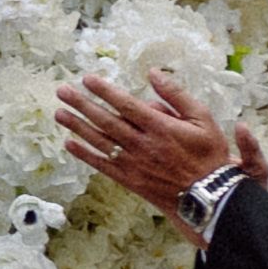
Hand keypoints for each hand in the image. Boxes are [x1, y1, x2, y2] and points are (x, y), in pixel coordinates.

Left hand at [57, 72, 248, 207]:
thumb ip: (176, 95)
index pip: (125, 104)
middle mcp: (142, 145)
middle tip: (62, 91)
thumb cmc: (208, 154)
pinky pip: (102, 165)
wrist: (208, 195)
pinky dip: (84, 155)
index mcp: (160, 127)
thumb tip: (153, 73)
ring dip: (77, 126)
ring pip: (100, 141)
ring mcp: (134, 164)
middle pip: (106, 121)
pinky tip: (69, 143)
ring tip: (59, 113)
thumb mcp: (202, 118)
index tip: (87, 79)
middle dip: (82, 104)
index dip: (104, 91)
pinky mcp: (130, 180)